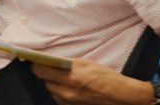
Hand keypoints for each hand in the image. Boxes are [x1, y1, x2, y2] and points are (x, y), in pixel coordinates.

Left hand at [32, 58, 152, 104]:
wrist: (122, 96)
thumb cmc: (106, 78)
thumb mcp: (85, 63)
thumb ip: (66, 62)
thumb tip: (50, 60)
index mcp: (70, 77)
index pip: (39, 71)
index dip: (37, 65)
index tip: (37, 61)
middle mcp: (67, 91)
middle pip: (45, 82)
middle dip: (48, 75)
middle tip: (56, 70)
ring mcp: (69, 102)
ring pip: (51, 91)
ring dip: (55, 85)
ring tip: (67, 80)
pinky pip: (59, 99)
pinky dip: (61, 94)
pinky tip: (71, 89)